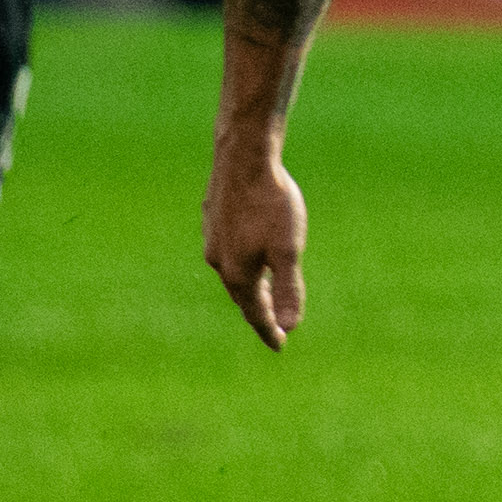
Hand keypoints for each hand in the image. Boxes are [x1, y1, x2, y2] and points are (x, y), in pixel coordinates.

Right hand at [207, 145, 309, 346]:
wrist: (245, 156)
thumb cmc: (271, 203)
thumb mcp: (288, 250)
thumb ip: (288, 289)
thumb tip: (289, 326)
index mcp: (237, 272)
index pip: (255, 313)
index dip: (269, 330)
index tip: (280, 344)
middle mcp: (218, 259)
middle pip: (241, 294)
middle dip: (257, 310)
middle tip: (273, 324)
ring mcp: (212, 236)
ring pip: (231, 270)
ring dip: (247, 284)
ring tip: (262, 290)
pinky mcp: (212, 215)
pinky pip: (226, 248)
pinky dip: (239, 259)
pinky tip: (246, 249)